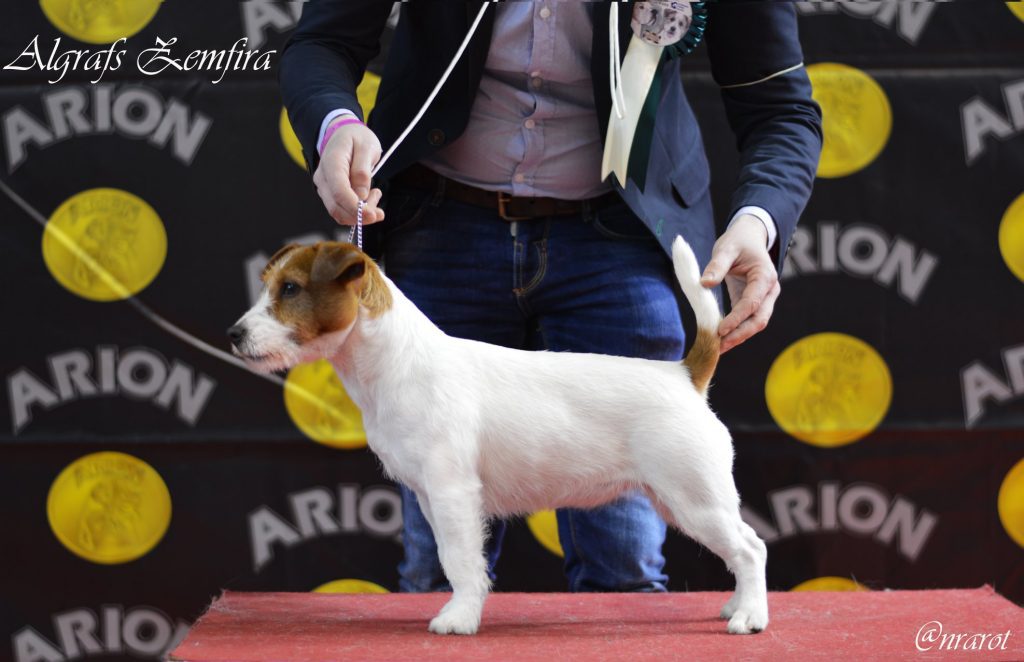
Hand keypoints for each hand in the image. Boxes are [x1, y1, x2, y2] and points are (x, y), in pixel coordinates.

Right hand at [312, 118, 385, 225]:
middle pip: (337, 207)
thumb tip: (361, 195)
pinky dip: (357, 211)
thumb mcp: (366, 147)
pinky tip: (370, 199)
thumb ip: (363, 171)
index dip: (355, 207)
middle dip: (360, 215)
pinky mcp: (330, 193)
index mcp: (331, 163)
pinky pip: (341, 209)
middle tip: (380, 211)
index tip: (373, 215)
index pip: (339, 192)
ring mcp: (324, 187)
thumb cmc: (356, 138)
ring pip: (338, 212)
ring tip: (376, 196)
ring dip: (360, 215)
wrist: (344, 133)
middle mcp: (323, 178)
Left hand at [700, 214, 780, 352]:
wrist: (749, 237)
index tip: (720, 330)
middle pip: (759, 319)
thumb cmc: (738, 241)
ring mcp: (765, 298)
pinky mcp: (755, 303)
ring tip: (717, 348)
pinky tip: (720, 340)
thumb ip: (716, 265)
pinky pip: (748, 320)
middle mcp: (770, 290)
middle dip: (740, 334)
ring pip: (756, 323)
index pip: (752, 303)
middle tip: (719, 346)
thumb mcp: (725, 248)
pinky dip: (736, 331)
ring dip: (738, 336)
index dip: (737, 318)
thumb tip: (704, 283)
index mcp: (765, 276)